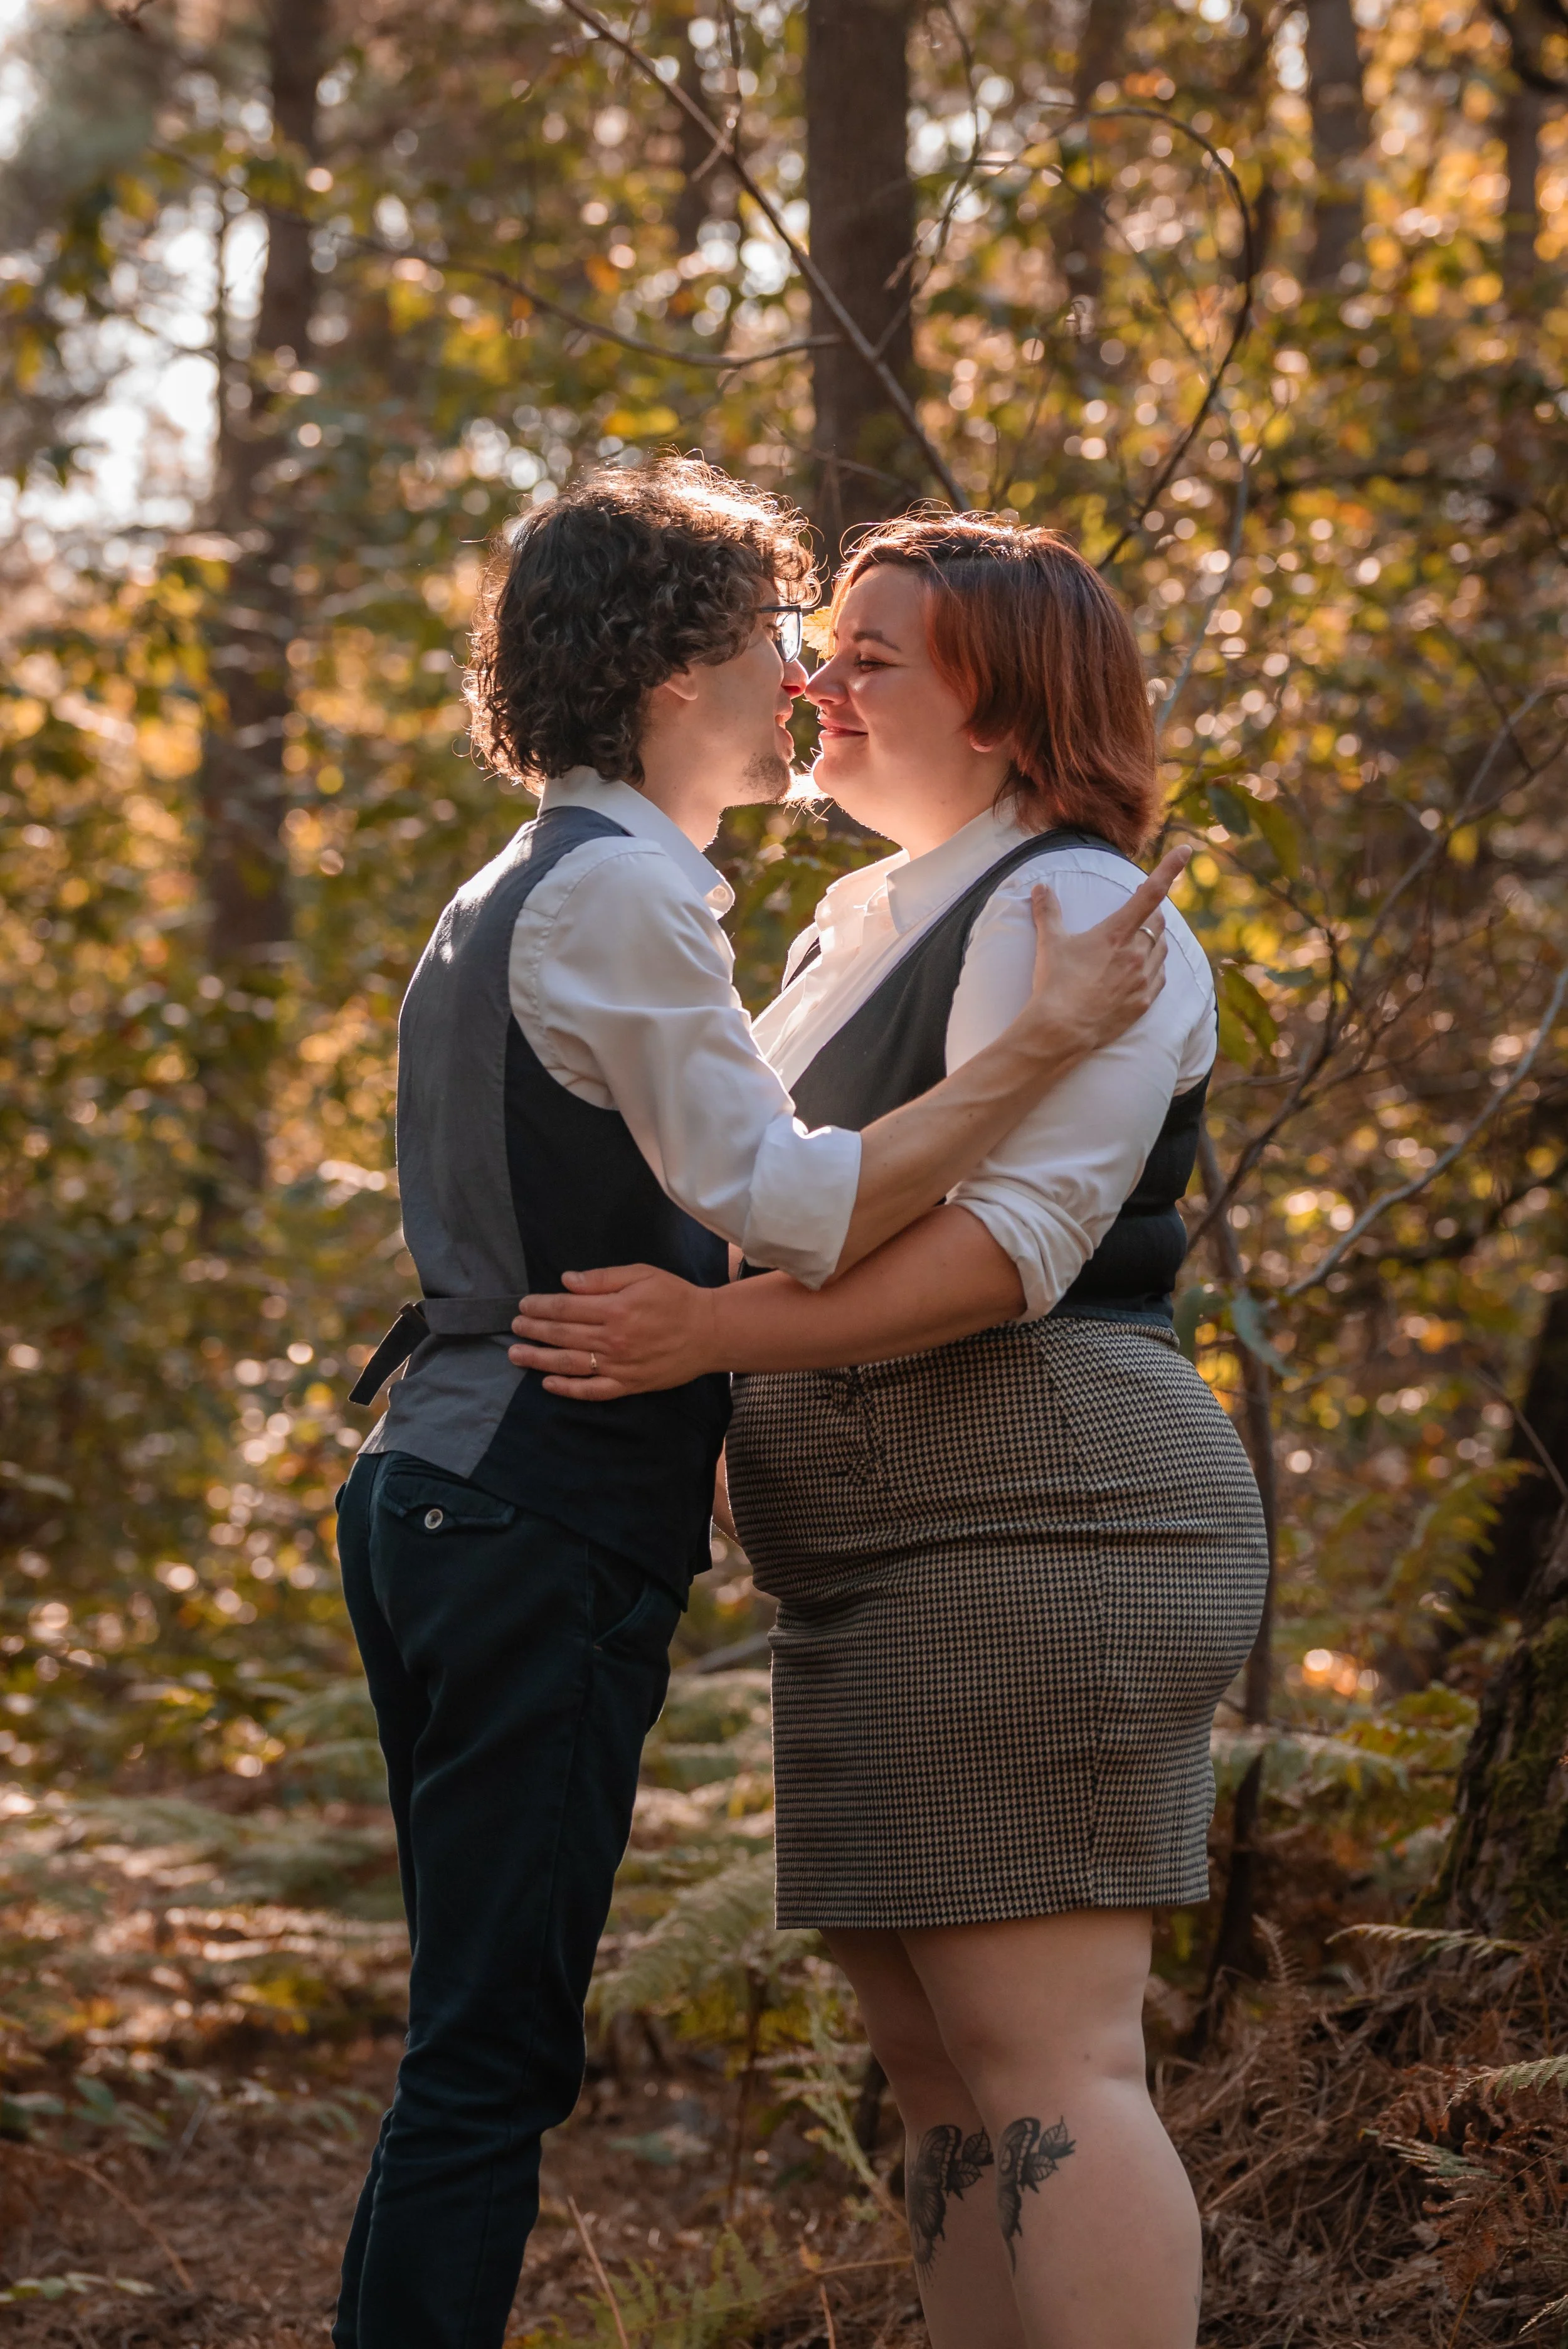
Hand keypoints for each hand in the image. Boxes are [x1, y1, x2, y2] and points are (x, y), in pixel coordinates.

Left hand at [508, 1264, 718, 1399]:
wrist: (709, 1332)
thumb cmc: (676, 1297)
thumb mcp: (642, 1275)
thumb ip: (603, 1279)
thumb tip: (567, 1281)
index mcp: (615, 1309)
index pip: (565, 1308)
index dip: (540, 1306)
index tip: (524, 1305)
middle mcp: (612, 1340)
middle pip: (562, 1335)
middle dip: (534, 1330)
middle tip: (515, 1327)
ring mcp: (619, 1366)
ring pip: (569, 1364)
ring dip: (539, 1359)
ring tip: (516, 1355)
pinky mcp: (629, 1385)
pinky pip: (593, 1391)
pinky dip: (568, 1389)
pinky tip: (548, 1384)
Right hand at [1024, 843, 1189, 1054]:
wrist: (1061, 1030)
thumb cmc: (1055, 983)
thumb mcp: (1049, 943)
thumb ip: (1048, 912)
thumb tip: (1040, 888)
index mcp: (1116, 932)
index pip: (1150, 892)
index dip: (1169, 868)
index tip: (1185, 850)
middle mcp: (1137, 953)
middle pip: (1158, 922)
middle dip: (1152, 912)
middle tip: (1141, 911)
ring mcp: (1143, 979)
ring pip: (1162, 949)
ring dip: (1155, 940)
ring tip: (1141, 941)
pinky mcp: (1144, 1002)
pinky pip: (1160, 977)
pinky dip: (1155, 967)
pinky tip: (1144, 970)